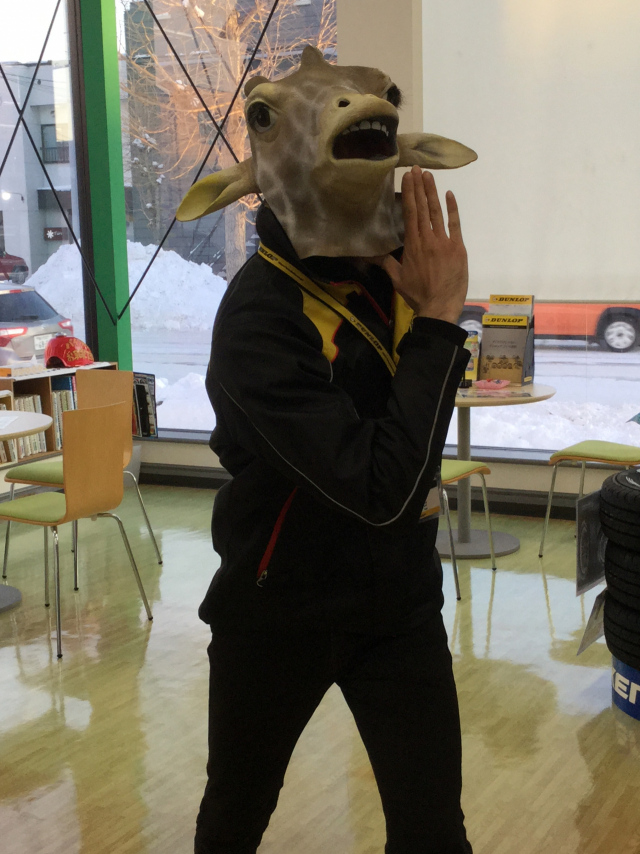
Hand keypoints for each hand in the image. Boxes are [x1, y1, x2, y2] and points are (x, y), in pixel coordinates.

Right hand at [380, 166, 467, 323]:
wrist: (439, 307)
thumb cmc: (417, 295)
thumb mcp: (397, 279)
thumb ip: (387, 263)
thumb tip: (371, 253)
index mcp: (412, 245)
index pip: (410, 213)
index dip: (409, 194)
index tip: (407, 177)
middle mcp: (427, 239)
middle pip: (422, 208)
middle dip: (419, 187)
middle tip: (416, 168)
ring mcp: (444, 242)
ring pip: (437, 212)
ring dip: (432, 193)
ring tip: (428, 176)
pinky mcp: (458, 248)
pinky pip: (455, 224)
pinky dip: (452, 209)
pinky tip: (449, 195)